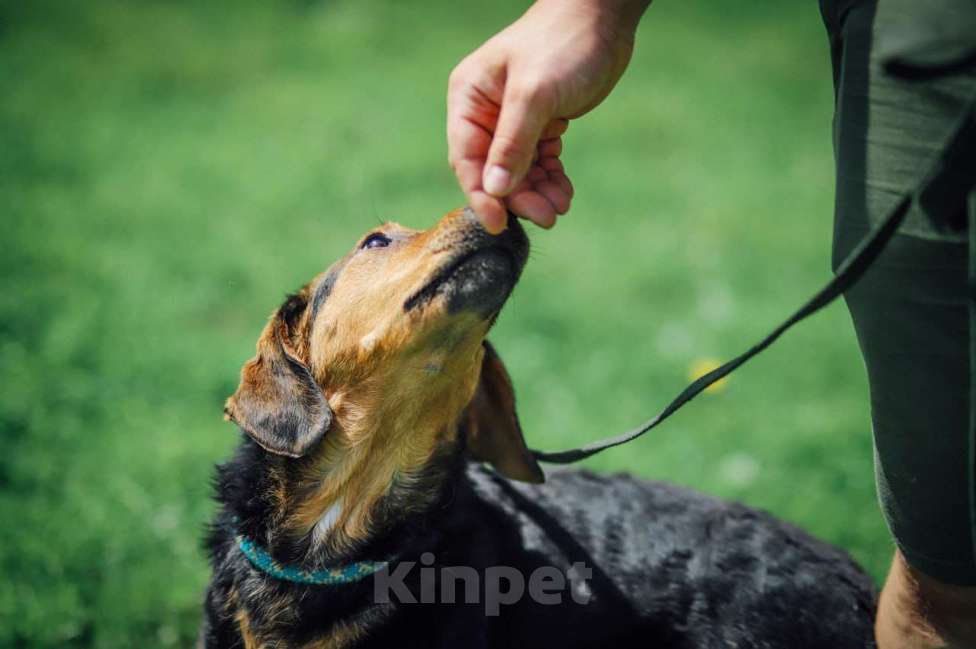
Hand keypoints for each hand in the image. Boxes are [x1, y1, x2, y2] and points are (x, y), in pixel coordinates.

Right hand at [447, 0, 648, 232]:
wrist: (603, 19)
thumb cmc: (562, 44)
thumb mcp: (534, 94)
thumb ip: (512, 143)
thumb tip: (494, 190)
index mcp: (469, 99)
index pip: (467, 158)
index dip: (481, 195)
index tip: (499, 224)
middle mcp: (485, 113)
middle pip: (494, 171)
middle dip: (518, 196)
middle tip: (547, 216)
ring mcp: (512, 120)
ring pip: (518, 171)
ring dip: (537, 192)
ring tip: (561, 205)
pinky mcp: (540, 124)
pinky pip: (538, 162)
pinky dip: (550, 178)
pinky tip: (564, 191)